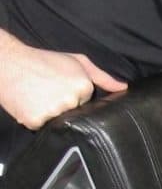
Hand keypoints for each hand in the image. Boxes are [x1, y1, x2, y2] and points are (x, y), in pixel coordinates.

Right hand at [0, 40, 127, 129]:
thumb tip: (124, 88)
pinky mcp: (36, 120)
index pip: (87, 103)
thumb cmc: (44, 61)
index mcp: (83, 87)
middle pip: (76, 113)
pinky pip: (42, 127)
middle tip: (49, 91)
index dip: (76, 97)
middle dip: (66, 106)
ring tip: (40, 96)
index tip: (63, 87)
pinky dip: (37, 119)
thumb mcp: (77, 62)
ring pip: (60, 122)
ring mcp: (54, 111)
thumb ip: (103, 77)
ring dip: (52, 114)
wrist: (9, 62)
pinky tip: (31, 104)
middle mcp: (71, 100)